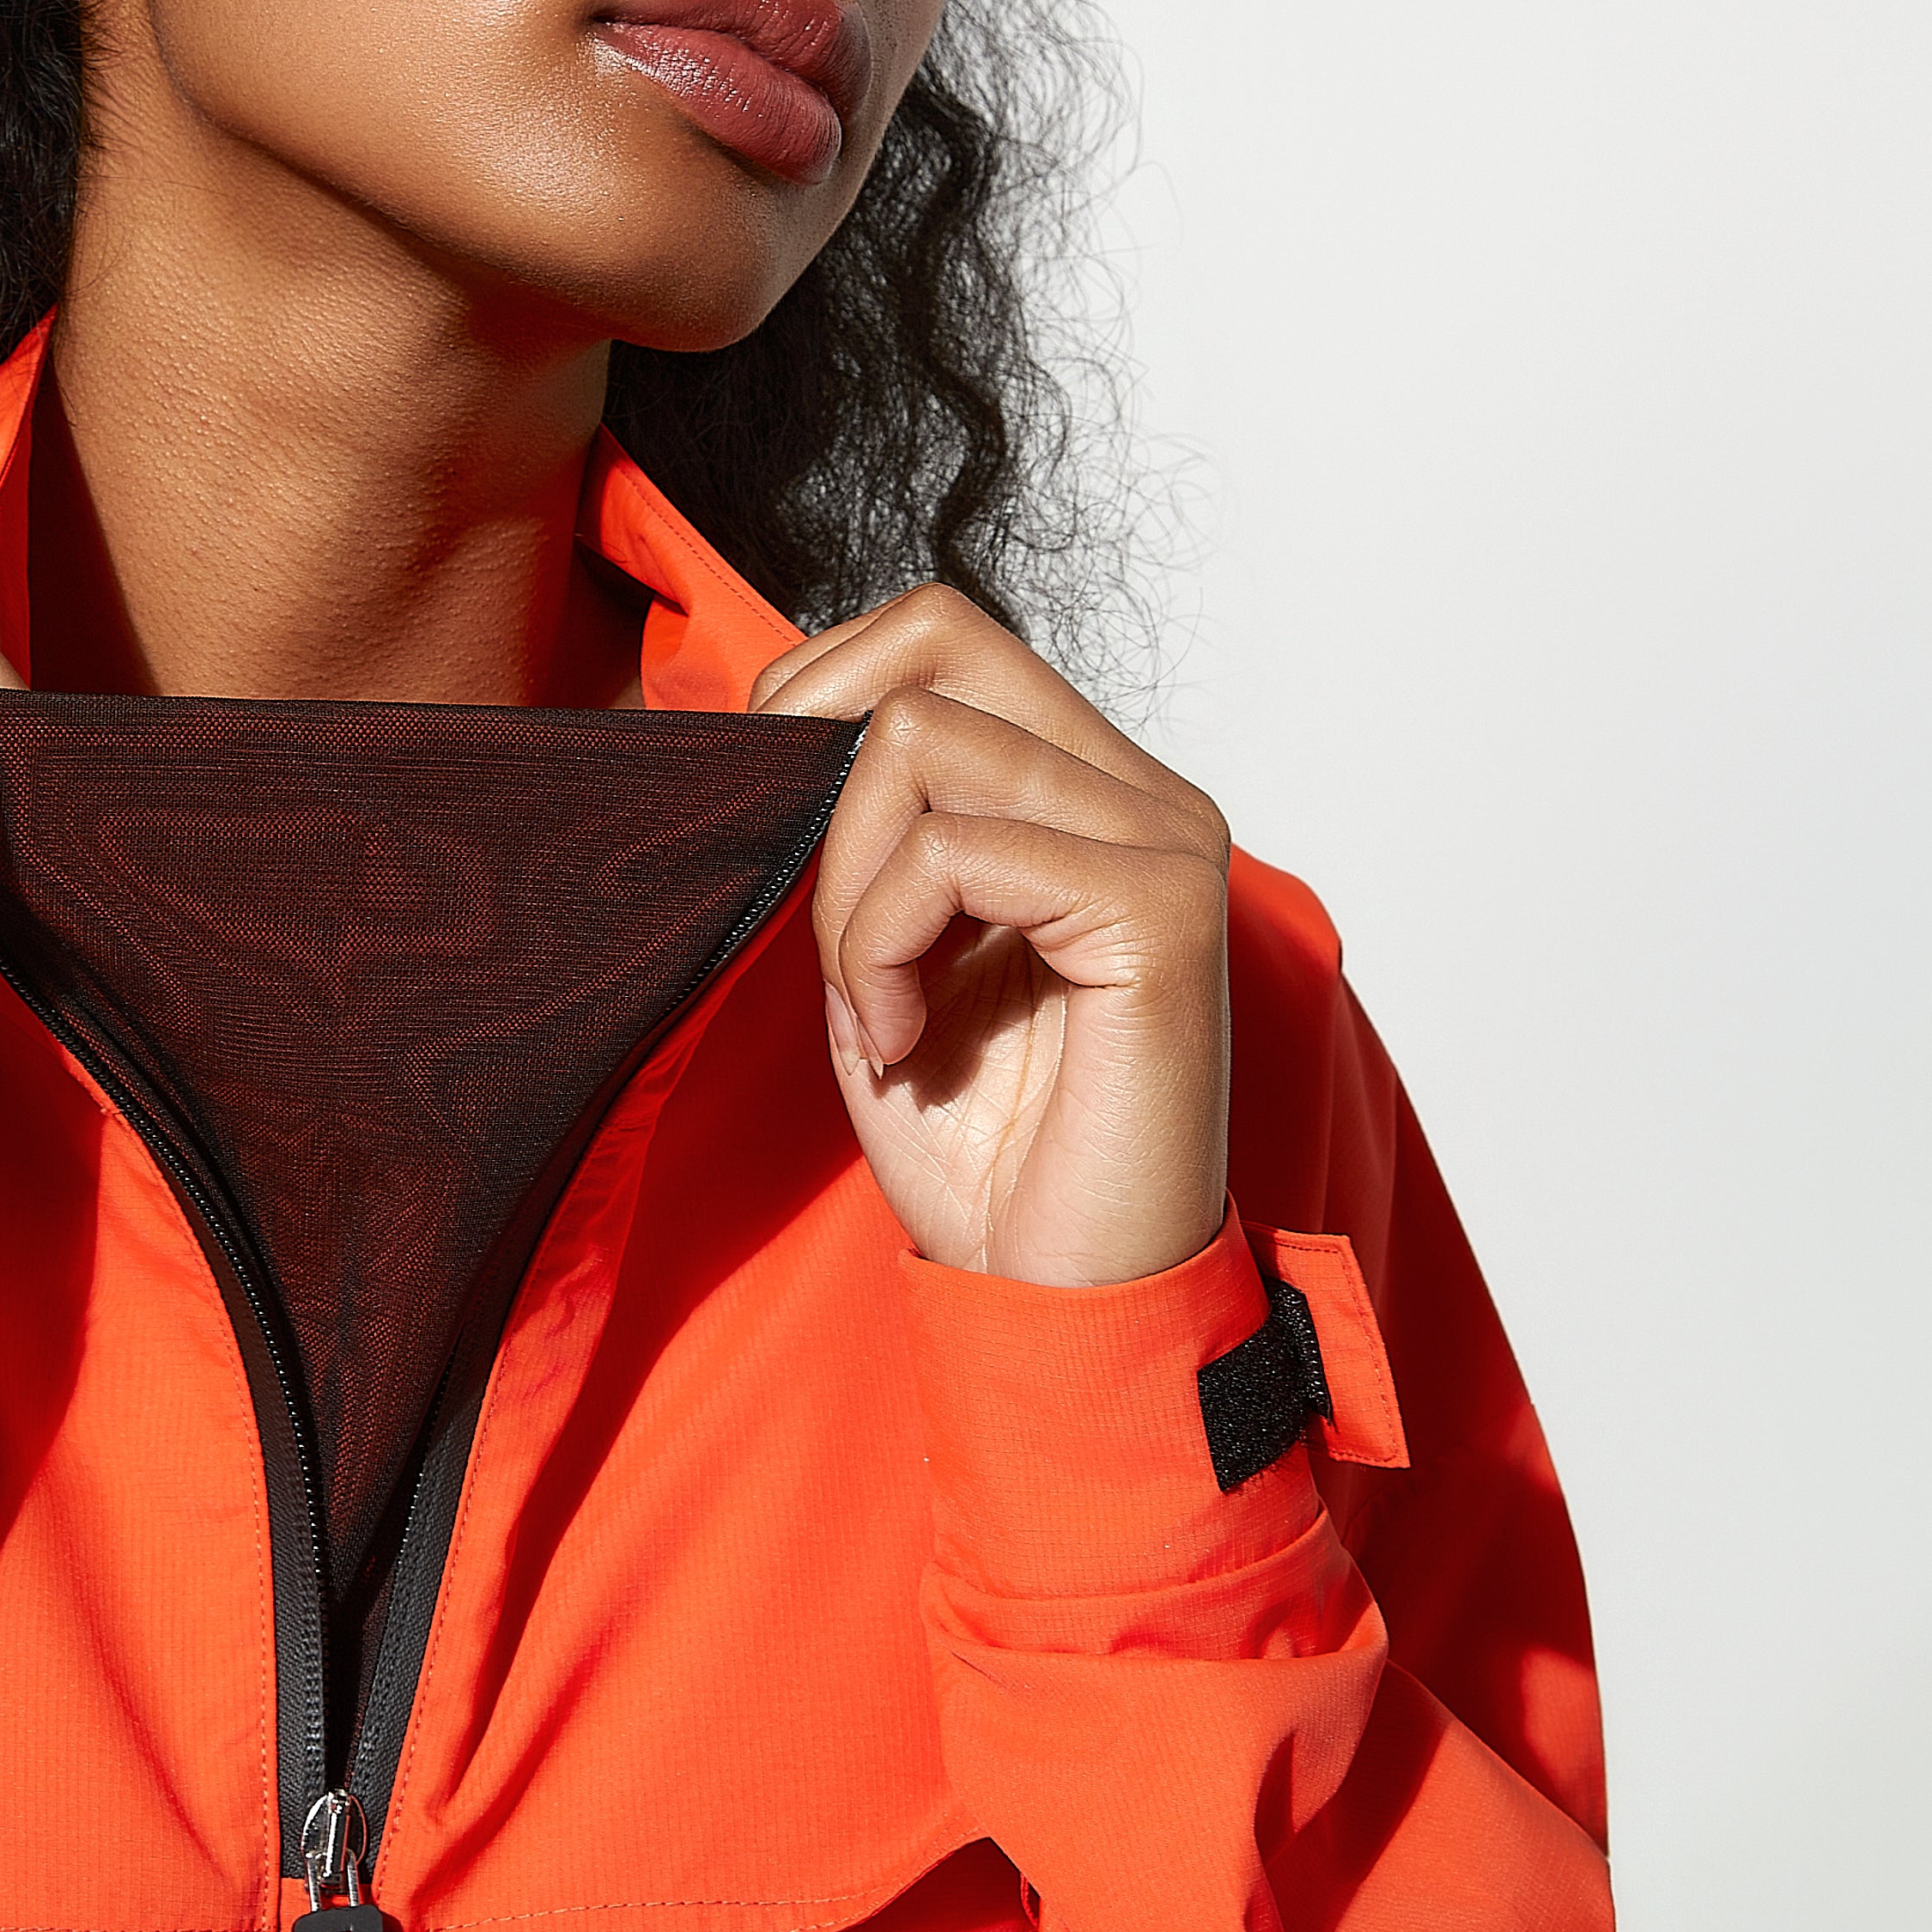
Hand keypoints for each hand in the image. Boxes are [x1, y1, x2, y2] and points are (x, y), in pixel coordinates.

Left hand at [752, 587, 1229, 1288]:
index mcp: (1088, 789)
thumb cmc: (978, 1148)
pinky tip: (901, 1042)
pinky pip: (955, 852)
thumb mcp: (880, 956)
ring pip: (919, 741)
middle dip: (821, 775)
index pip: (935, 632)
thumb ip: (857, 837)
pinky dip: (883, 948)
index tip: (788, 845)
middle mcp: (1144, 791)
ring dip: (849, 889)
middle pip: (930, 642)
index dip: (818, 700)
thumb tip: (766, 727)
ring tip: (877, 1010)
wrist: (1064, 1299)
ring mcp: (1165, 840)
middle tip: (826, 927)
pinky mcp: (1163, 910)